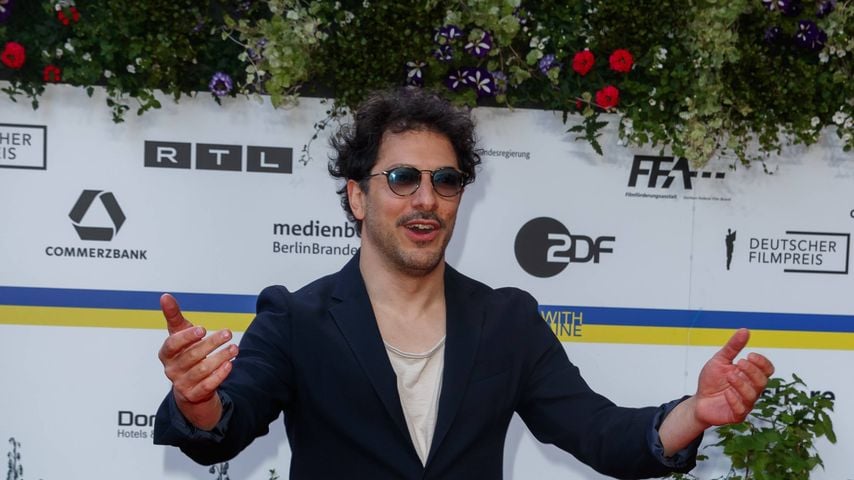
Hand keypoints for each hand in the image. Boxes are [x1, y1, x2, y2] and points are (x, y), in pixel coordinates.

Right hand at [157, 293, 238, 429]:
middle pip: (191, 356)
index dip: (186, 337)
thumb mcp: (179, 335)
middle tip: (227, 333)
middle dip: (211, 344)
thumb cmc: (185, 355)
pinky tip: (229, 365)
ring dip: (220, 358)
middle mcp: (172, 370)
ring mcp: (182, 384)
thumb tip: (165, 296)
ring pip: (202, 371)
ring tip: (234, 348)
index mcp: (167, 354)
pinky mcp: (194, 395)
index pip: (172, 345)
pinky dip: (219, 375)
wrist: (190, 387)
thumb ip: (174, 316)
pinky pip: (207, 386)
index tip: (203, 329)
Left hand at [693, 328, 774, 425]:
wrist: (699, 400)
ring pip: (752, 395)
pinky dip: (735, 400)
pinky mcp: (736, 415)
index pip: (767, 370)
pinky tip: (727, 393)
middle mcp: (751, 389)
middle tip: (738, 364)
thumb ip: (733, 347)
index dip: (762, 362)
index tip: (749, 355)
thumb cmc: (711, 381)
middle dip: (751, 371)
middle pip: (763, 381)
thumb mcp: (720, 360)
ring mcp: (745, 403)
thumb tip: (744, 331)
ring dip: (741, 384)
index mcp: (750, 376)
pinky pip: (741, 409)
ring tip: (729, 376)